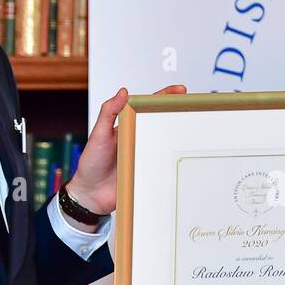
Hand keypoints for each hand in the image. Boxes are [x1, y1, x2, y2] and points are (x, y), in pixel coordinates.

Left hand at [65, 83, 187, 215]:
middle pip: (162, 123)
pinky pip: (164, 165)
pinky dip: (174, 161)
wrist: (90, 194)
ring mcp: (145, 156)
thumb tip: (122, 92)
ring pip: (167, 144)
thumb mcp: (98, 134)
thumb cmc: (91, 163)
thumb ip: (108, 112)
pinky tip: (184, 157)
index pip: (148, 107)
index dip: (164, 97)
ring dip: (180, 138)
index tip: (180, 90)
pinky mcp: (149, 172)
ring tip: (194, 128)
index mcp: (127, 126)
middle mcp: (139, 139)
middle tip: (194, 107)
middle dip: (179, 114)